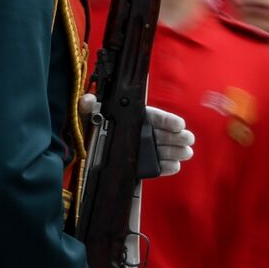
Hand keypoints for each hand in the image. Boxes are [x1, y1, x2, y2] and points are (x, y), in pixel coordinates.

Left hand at [77, 97, 195, 176]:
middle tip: (188, 140)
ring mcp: (141, 150)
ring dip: (176, 151)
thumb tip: (88, 100)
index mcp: (131, 118)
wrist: (81, 156)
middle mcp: (139, 133)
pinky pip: (155, 165)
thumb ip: (87, 108)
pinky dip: (166, 167)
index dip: (167, 120)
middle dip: (177, 137)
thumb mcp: (86, 117)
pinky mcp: (139, 166)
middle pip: (162, 133)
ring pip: (162, 149)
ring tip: (186, 153)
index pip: (152, 117)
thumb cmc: (86, 132)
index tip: (179, 124)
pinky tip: (175, 167)